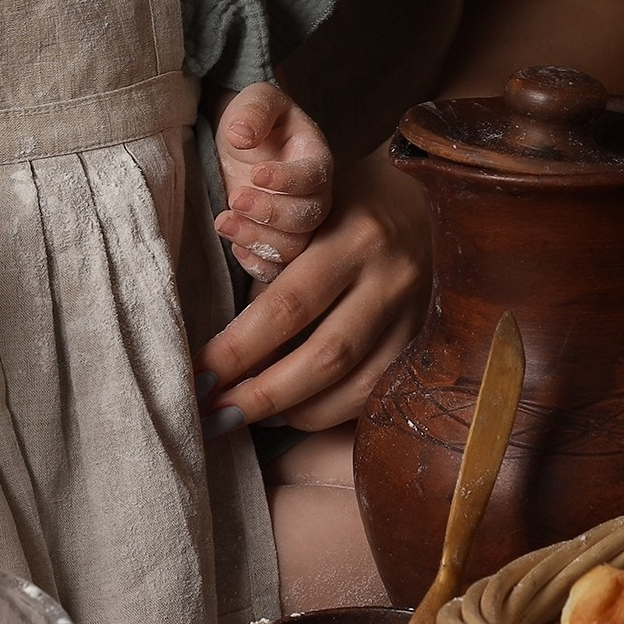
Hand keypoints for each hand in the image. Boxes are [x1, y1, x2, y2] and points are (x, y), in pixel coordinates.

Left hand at [195, 146, 430, 434]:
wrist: (426, 205)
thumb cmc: (345, 205)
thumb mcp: (306, 214)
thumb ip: (273, 267)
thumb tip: (221, 347)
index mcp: (354, 236)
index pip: (288, 305)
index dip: (238, 349)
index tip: (198, 376)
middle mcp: (391, 277)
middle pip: (324, 355)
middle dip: (262, 394)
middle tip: (214, 416)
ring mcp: (415, 314)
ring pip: (356, 386)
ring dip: (295, 413)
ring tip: (246, 419)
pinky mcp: (425, 340)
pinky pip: (379, 393)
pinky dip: (332, 411)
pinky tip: (292, 413)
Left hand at [213, 84, 332, 280]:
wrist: (240, 140)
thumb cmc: (253, 118)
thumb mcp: (256, 100)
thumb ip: (255, 110)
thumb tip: (242, 135)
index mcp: (315, 159)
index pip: (314, 176)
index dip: (288, 179)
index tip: (256, 172)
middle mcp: (313, 195)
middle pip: (308, 218)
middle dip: (270, 214)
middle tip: (236, 199)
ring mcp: (296, 224)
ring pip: (293, 247)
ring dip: (258, 240)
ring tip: (224, 222)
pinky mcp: (278, 243)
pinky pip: (278, 268)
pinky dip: (257, 265)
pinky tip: (235, 249)